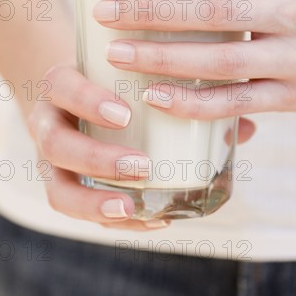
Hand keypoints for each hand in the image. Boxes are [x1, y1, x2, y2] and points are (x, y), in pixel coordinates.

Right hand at [28, 65, 256, 229]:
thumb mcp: (135, 74)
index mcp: (63, 85)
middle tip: (141, 165)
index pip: (62, 87)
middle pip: (53, 144)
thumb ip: (182, 88)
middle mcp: (50, 121)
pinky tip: (149, 220)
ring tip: (135, 208)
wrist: (77, 93)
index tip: (124, 114)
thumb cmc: (113, 82)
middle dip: (95, 158)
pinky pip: (76, 209)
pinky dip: (110, 219)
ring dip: (95, 202)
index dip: (87, 101)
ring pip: (57, 188)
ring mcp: (53, 159)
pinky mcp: (63, 184)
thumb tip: (245, 126)